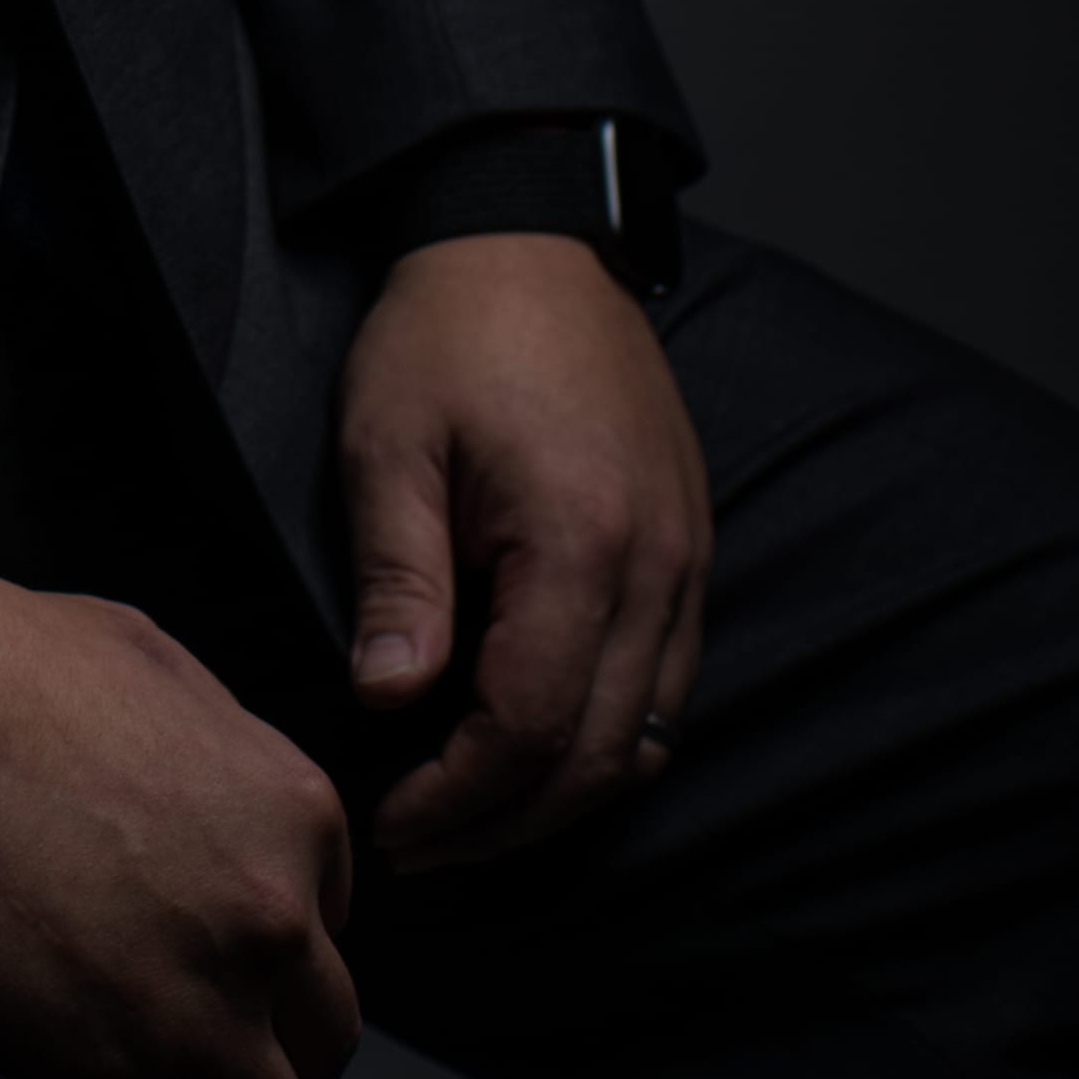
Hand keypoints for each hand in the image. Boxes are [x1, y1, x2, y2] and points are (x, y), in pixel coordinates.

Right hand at [0, 540, 359, 1078]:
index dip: (271, 949)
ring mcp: (195, 1005)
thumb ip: (231, 759)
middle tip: (203, 1035)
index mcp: (294, 814)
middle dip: (272, 1047)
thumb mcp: (167, 670)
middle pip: (326, 1045)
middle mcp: (269, 918)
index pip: (333, 930)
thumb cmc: (11, 667)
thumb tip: (233, 821)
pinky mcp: (107, 1071)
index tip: (213, 949)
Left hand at [340, 232, 711, 871]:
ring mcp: (688, 559)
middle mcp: (658, 566)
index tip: (392, 823)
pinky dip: (609, 739)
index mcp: (582, 541)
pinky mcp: (690, 547)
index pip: (531, 728)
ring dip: (563, 795)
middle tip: (420, 844)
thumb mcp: (388, 441)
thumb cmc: (446, 330)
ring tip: (468, 815)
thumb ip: (399, 576)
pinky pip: (668, 684)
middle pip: (600, 757)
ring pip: (649, 737)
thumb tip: (387, 701)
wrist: (530, 235)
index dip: (459, 797)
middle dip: (506, 823)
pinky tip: (537, 746)